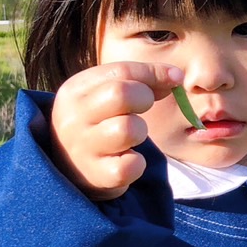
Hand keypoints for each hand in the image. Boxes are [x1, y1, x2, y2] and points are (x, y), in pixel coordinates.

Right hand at [49, 61, 183, 200]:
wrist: (70, 169)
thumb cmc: (98, 123)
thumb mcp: (105, 96)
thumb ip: (139, 81)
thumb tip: (175, 76)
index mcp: (75, 90)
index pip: (121, 71)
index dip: (154, 72)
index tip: (176, 78)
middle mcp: (73, 117)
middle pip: (121, 94)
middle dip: (144, 99)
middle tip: (141, 109)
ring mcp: (82, 148)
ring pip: (128, 129)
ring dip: (140, 132)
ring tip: (130, 137)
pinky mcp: (95, 175)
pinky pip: (131, 165)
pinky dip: (137, 163)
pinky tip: (128, 159)